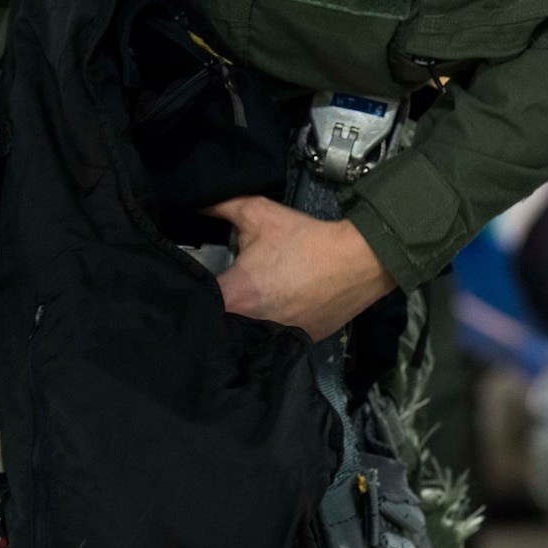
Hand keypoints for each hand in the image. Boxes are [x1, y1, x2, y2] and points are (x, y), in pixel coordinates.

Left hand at [207, 196, 397, 340]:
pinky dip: (272, 328)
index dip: (189, 293)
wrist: (359, 261)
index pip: (194, 302)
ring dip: (245, 321)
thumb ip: (221, 206)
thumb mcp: (259, 213)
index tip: (191, 286)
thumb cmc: (308, 241)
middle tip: (222, 293)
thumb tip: (196, 202)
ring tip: (256, 301)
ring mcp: (274, 340)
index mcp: (235, 296)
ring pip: (246, 336)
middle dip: (217, 309)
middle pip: (218, 323)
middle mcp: (250, 326)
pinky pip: (272, 340)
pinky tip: (280, 309)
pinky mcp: (296, 345)